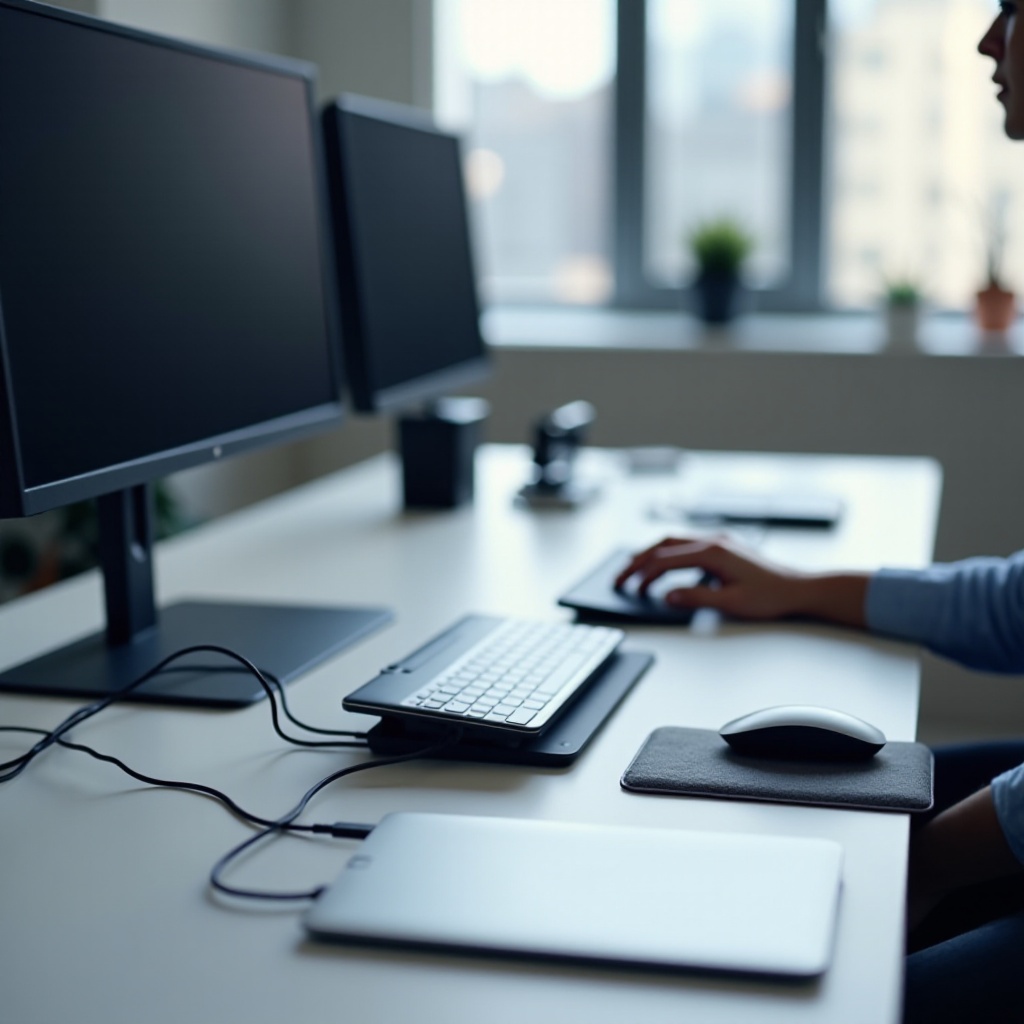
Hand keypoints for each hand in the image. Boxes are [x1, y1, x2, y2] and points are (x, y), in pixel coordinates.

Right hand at [614, 536, 809, 620]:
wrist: (799, 587)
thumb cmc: (771, 596)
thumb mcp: (731, 603)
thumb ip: (696, 597)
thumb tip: (668, 595)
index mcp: (713, 552)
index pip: (666, 559)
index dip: (644, 573)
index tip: (629, 586)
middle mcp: (713, 541)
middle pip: (664, 544)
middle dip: (638, 560)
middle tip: (621, 576)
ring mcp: (718, 541)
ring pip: (674, 541)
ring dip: (651, 554)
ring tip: (634, 569)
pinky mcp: (723, 547)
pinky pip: (686, 545)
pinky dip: (668, 553)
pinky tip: (663, 565)